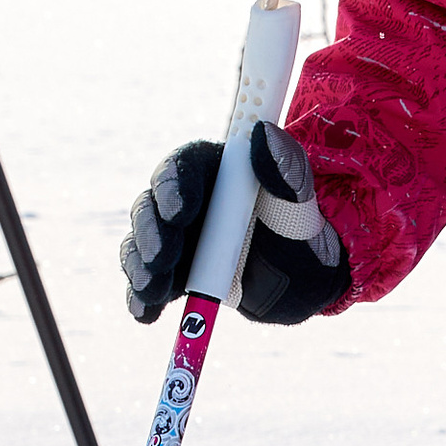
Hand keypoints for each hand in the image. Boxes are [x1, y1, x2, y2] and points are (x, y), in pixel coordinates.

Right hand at [121, 121, 350, 325]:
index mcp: (214, 171)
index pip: (184, 166)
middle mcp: (186, 201)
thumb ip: (287, 171)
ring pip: (143, 244)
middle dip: (152, 233)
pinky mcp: (174, 273)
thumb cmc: (302, 230)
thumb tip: (264, 133)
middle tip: (162, 258)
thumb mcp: (302, 202)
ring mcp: (176, 238)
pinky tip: (144, 312)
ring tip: (152, 289)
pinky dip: (141, 298)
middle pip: (153, 206)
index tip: (180, 212)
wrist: (304, 276)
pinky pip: (149, 283)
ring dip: (140, 266)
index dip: (174, 185)